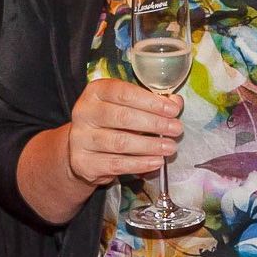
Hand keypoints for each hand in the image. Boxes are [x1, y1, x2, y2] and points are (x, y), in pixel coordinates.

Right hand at [60, 77, 182, 187]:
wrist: (83, 150)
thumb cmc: (111, 124)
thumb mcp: (127, 108)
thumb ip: (150, 103)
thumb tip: (175, 102)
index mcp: (95, 92)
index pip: (123, 93)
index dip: (150, 101)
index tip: (173, 110)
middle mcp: (83, 112)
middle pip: (122, 117)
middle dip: (154, 123)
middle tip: (176, 129)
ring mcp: (80, 138)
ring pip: (120, 142)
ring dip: (150, 145)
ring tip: (170, 147)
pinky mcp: (83, 162)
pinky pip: (116, 164)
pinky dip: (140, 164)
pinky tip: (156, 161)